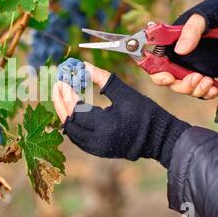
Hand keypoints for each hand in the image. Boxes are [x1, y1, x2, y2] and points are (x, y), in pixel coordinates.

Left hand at [53, 62, 189, 167]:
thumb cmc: (146, 114)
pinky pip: (77, 137)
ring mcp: (96, 148)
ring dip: (64, 112)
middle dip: (60, 101)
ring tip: (61, 94)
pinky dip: (72, 122)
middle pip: (69, 121)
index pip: (76, 109)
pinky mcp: (97, 151)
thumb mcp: (125, 93)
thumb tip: (84, 66)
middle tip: (57, 85)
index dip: (67, 93)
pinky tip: (71, 109)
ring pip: (70, 131)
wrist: (160, 139)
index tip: (63, 79)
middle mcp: (97, 140)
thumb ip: (103, 79)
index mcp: (105, 126)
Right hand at [149, 14, 217, 99]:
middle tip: (196, 78)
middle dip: (181, 85)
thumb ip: (190, 31)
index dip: (158, 74)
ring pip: (184, 87)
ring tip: (208, 82)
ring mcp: (189, 67)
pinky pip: (200, 90)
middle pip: (170, 81)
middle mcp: (176, 58)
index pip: (154, 64)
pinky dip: (206, 93)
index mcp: (168, 45)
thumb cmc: (215, 13)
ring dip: (195, 90)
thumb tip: (180, 50)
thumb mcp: (202, 18)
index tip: (169, 78)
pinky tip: (214, 90)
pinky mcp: (203, 73)